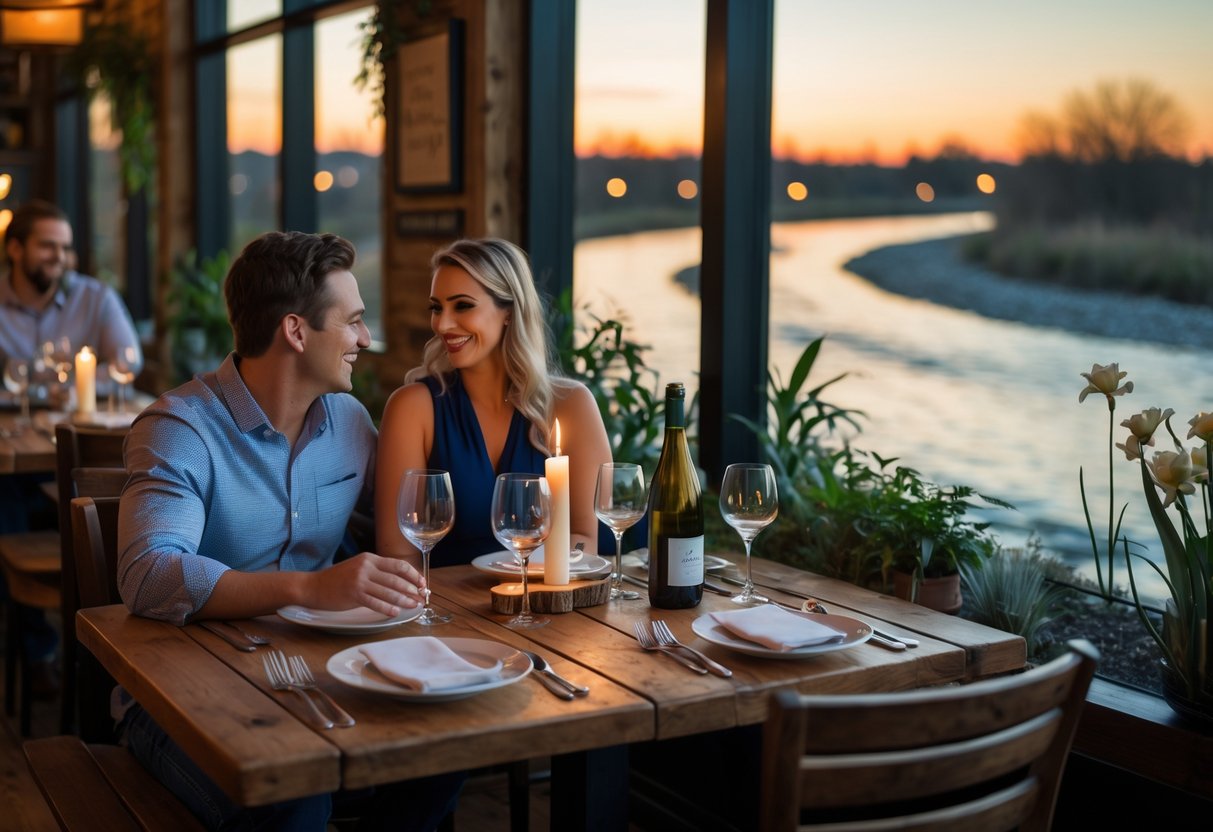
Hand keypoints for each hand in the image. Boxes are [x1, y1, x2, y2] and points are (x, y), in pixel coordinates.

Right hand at [308, 552, 425, 616]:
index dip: (413, 574)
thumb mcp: (358, 567)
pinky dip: (387, 608)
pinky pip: (375, 602)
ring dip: (403, 600)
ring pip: (388, 591)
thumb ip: (376, 571)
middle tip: (421, 598)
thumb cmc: (337, 579)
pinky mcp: (354, 594)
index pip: (398, 565)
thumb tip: (399, 582)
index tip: (421, 583)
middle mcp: (366, 567)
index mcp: (370, 558)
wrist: (313, 586)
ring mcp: (360, 581)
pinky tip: (395, 612)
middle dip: (411, 589)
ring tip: (413, 606)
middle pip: (396, 579)